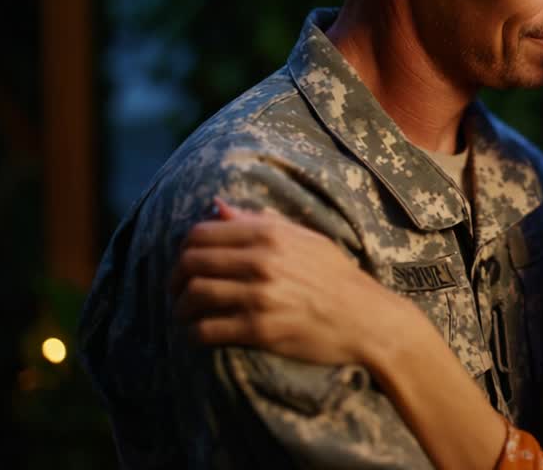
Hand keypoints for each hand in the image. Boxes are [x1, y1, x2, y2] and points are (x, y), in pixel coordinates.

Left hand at [171, 199, 408, 365]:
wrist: (366, 318)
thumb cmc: (336, 277)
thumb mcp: (306, 239)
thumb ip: (260, 222)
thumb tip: (218, 207)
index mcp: (270, 234)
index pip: (201, 234)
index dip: (183, 249)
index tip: (186, 264)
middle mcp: (261, 262)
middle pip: (190, 263)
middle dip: (175, 279)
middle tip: (177, 292)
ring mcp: (259, 296)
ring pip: (193, 297)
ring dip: (181, 308)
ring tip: (185, 314)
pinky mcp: (259, 330)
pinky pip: (207, 330)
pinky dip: (194, 333)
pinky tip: (199, 334)